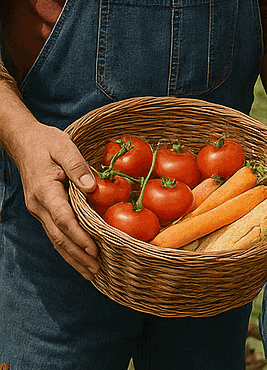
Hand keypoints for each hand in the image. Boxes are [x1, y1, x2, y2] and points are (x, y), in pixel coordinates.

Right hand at [8, 122, 99, 278]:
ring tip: (90, 272)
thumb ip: (77, 166)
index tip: (94, 250)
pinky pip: (55, 233)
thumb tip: (91, 187)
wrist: (23, 141)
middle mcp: (39, 205)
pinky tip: (79, 258)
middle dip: (78, 255)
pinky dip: (67, 248)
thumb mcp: (64, 146)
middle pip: (59, 237)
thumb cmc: (46, 142)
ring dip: (73, 257)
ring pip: (56, 239)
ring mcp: (39, 210)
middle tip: (96, 270)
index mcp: (45, 190)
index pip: (64, 220)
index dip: (79, 237)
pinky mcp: (43, 210)